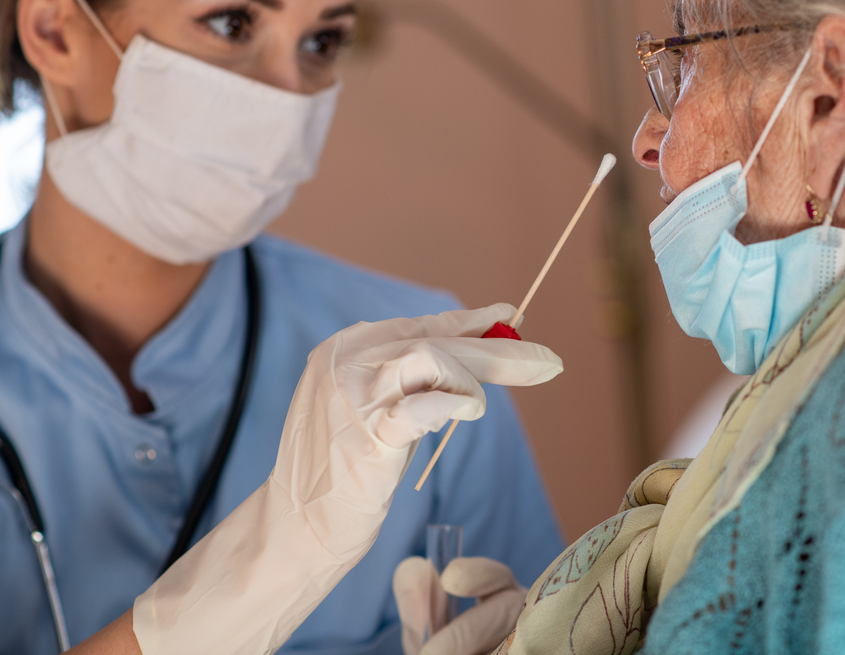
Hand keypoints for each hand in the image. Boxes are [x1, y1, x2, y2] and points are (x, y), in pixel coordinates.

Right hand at [132, 304, 560, 654]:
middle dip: (499, 350)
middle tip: (548, 361)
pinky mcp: (367, 433)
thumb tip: (481, 350)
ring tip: (484, 406)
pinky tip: (470, 411)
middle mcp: (348, 359)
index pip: (425, 324)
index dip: (473, 321)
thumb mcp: (379, 408)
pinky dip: (456, 403)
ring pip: (432, 358)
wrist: (296, 526)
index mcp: (349, 347)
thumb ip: (417, 378)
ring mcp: (354, 394)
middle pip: (437, 340)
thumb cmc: (346, 470)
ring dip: (475, 376)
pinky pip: (424, 405)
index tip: (512, 318)